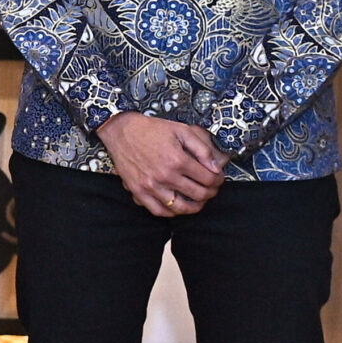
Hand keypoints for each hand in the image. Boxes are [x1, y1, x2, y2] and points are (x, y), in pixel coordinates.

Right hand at [98, 113, 225, 216]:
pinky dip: (171, 212)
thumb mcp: (182, 130)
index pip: (209, 179)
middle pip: (199, 194)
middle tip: (212, 188)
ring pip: (181, 207)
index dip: (219, 179)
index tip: (218, 177)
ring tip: (199, 201)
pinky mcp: (138, 191)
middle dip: (211, 193)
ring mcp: (151, 186)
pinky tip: (177, 206)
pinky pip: (158, 210)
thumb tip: (216, 167)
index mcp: (178, 160)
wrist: (122, 131)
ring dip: (195, 207)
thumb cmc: (153, 129)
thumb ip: (202, 148)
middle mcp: (165, 176)